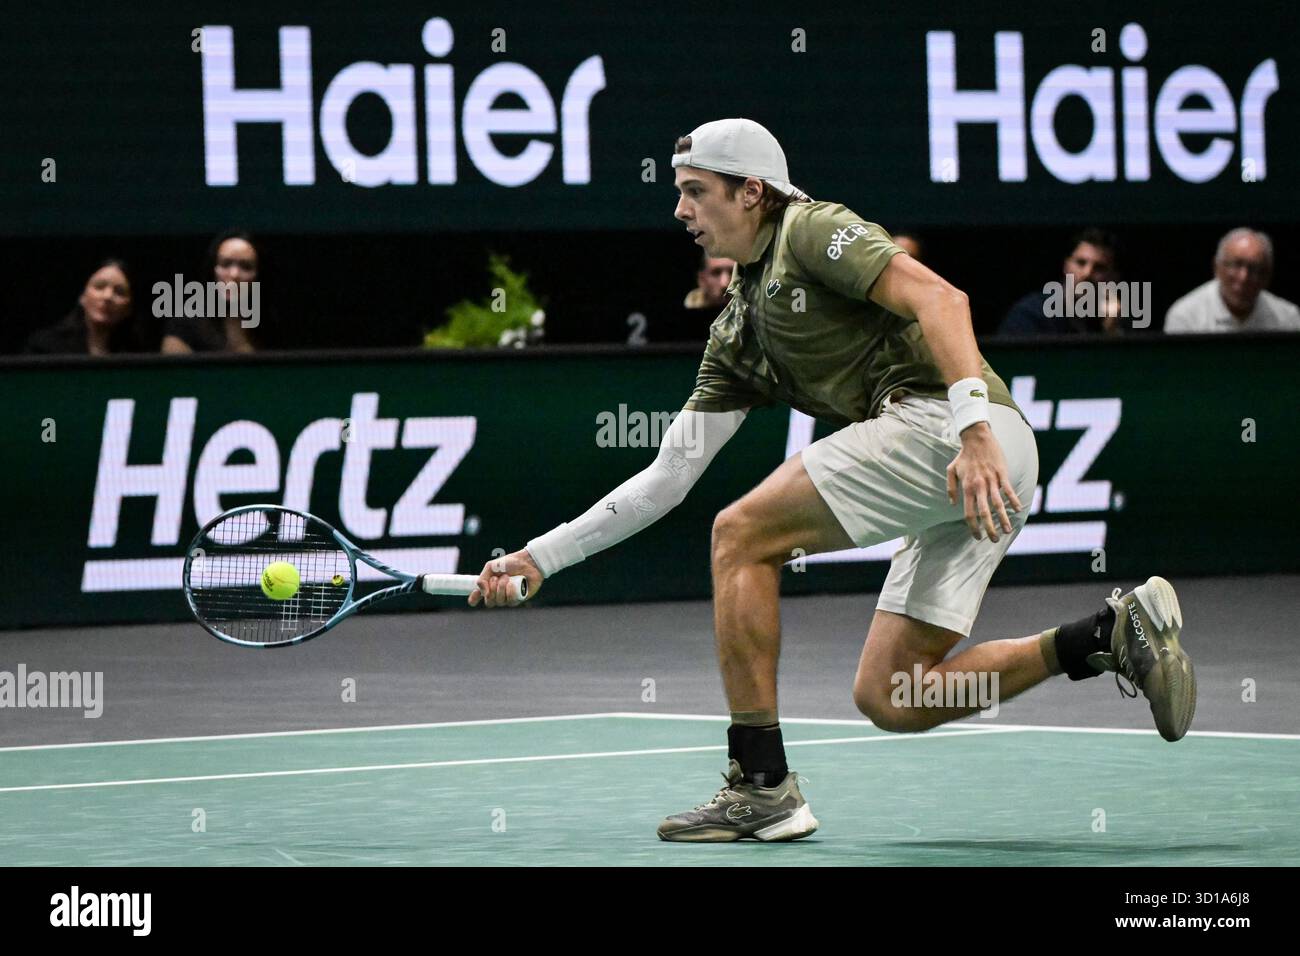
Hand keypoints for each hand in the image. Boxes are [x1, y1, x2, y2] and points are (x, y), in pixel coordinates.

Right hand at [469, 548, 543, 607]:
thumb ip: (482, 578)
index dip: (474, 600)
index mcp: (489, 585)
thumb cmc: (510, 563)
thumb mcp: (491, 566)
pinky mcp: (518, 599)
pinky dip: (510, 592)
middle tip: (496, 578)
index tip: (474, 598)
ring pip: (499, 602)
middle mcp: (497, 594)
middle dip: (491, 590)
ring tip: (507, 577)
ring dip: (501, 588)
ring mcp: (508, 598)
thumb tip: (482, 593)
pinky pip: (510, 601)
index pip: (478, 597)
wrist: (528, 561)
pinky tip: (513, 584)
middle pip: (489, 603)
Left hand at [946, 422, 1022, 541]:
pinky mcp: (1002, 474)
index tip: (977, 536)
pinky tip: (1018, 510)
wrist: (977, 438)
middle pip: (984, 512)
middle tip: (994, 540)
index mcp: (967, 488)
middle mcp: (979, 486)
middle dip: (990, 528)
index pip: (969, 513)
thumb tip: (952, 504)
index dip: (973, 527)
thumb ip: (950, 488)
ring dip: (1003, 519)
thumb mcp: (951, 470)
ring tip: (1008, 530)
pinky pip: (1009, 490)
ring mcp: (991, 480)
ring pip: (998, 504)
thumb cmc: (963, 456)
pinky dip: (1014, 500)